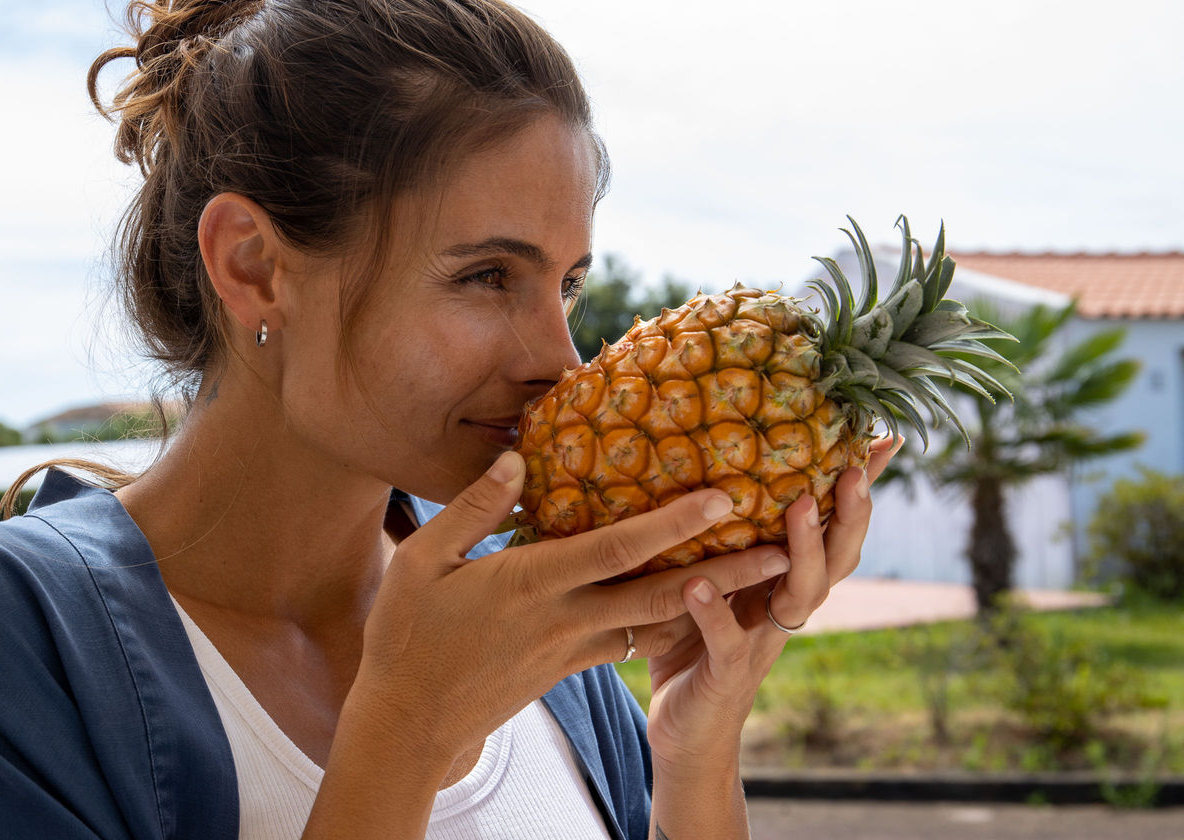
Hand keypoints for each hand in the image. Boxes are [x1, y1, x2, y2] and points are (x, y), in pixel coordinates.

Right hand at [345, 450, 789, 771]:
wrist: (410, 723)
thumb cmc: (406, 635)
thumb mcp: (422, 561)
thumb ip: (473, 507)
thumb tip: (516, 458)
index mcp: (532, 584)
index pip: (617, 550)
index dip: (673, 524)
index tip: (722, 497)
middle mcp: (564, 619)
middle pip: (660, 594)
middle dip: (726, 572)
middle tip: (783, 550)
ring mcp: (571, 650)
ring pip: (653, 622)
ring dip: (707, 599)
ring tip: (755, 575)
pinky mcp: (569, 669)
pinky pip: (628, 640)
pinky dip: (664, 621)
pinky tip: (687, 601)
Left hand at [643, 434, 904, 770]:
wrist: (684, 735)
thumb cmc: (695, 648)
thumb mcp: (711, 584)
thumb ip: (722, 541)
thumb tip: (712, 469)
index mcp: (783, 585)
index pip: (833, 531)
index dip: (859, 491)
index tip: (884, 440)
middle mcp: (783, 611)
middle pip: (834, 559)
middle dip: (849, 514)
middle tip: (852, 469)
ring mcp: (760, 642)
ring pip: (798, 595)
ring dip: (802, 549)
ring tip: (798, 506)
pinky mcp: (726, 673)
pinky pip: (725, 639)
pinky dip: (713, 613)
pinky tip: (696, 585)